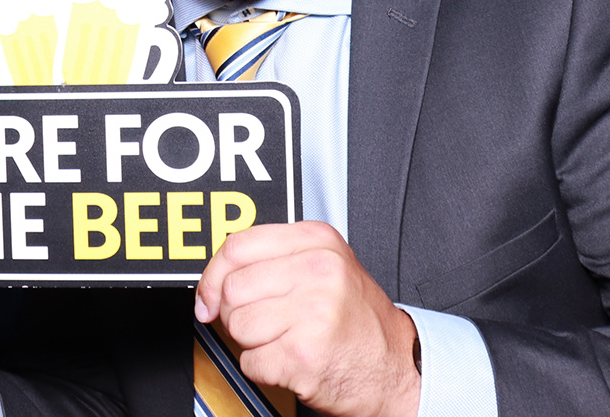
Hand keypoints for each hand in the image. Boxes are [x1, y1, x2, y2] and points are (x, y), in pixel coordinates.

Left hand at [195, 221, 419, 416]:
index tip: (209, 295)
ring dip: (252, 342)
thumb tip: (213, 279)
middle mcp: (318, 271)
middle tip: (266, 322)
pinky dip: (264, 369)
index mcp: (318, 242)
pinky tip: (292, 360)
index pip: (237, 246)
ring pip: (237, 326)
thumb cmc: (357, 320)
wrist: (400, 368)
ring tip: (286, 339)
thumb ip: (274, 260)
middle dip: (236, 313)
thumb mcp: (326, 267)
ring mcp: (313, 313)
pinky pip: (251, 362)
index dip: (213, 275)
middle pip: (232, 289)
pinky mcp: (304, 355)